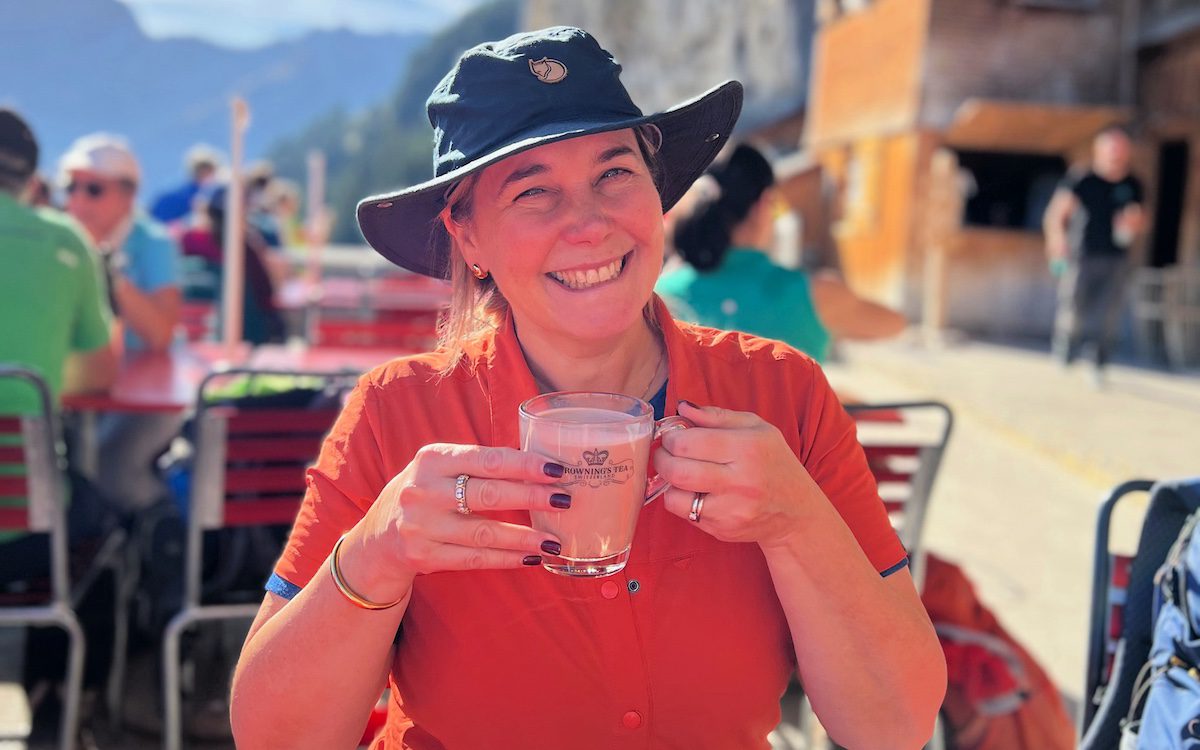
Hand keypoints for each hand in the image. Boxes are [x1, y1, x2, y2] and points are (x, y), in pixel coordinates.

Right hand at [340, 444, 570, 601]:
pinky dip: (506, 559)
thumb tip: (538, 466)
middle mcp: (423, 490)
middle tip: (565, 500)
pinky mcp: (423, 556)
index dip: (524, 465)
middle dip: (532, 498)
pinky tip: (531, 558)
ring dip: (524, 538)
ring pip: (484, 532)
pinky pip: (474, 558)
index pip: (487, 460)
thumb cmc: (424, 495)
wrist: (377, 539)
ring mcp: (420, 525)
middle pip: (488, 494)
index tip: (557, 469)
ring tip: (554, 541)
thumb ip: (477, 466)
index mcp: (432, 458)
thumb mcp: (439, 469)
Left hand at [654, 401, 818, 548]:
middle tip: (665, 453)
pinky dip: (681, 500)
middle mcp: (740, 481)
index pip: (689, 442)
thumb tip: (682, 407)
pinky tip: (693, 490)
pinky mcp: (723, 529)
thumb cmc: (773, 462)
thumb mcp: (756, 428)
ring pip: (675, 496)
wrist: (796, 511)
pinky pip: (685, 514)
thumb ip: (717, 416)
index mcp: (748, 448)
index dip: (670, 437)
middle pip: (678, 470)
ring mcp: (731, 509)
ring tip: (677, 471)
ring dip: (668, 482)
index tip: (671, 436)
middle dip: (661, 458)